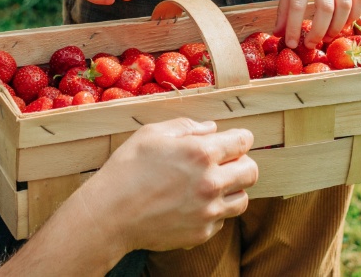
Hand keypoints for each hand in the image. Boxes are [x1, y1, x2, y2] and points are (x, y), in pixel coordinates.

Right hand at [93, 119, 257, 251]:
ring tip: (212, 186)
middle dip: (241, 163)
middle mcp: (211, 183)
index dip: (240, 138)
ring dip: (232, 189)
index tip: (233, 140)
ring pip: (242, 199)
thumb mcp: (152, 134)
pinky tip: (194, 205)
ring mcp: (208, 211)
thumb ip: (187, 126)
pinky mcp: (201, 233)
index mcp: (202, 153)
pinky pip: (222, 220)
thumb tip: (212, 128)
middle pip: (251, 171)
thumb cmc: (127, 169)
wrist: (109, 215)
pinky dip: (214, 212)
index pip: (244, 141)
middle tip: (225, 163)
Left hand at [275, 0, 360, 49]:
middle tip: (311, 44)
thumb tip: (278, 33)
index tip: (292, 44)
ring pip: (345, 6)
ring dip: (337, 27)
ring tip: (327, 37)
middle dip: (318, 31)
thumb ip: (283, 5)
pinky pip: (360, 0)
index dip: (293, 28)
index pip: (297, 5)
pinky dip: (354, 16)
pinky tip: (344, 25)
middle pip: (325, 8)